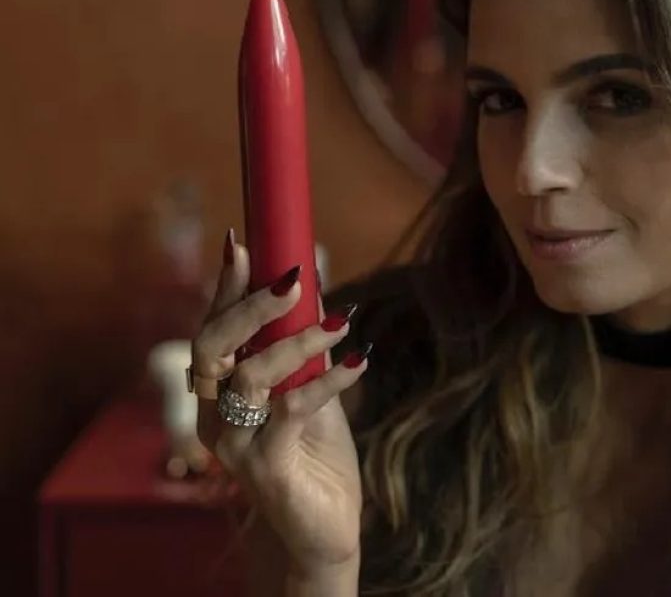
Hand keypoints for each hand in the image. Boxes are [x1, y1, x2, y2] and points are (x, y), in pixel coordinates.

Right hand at [191, 231, 370, 574]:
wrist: (322, 528)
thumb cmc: (314, 454)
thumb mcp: (310, 388)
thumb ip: (303, 346)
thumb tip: (314, 286)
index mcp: (220, 393)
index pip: (211, 329)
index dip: (223, 286)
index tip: (241, 242)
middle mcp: (216, 416)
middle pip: (211, 346)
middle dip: (249, 305)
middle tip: (293, 279)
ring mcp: (235, 445)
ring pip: (251, 375)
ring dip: (298, 341)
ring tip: (342, 321)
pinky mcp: (265, 469)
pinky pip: (291, 411)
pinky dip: (327, 381)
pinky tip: (359, 361)